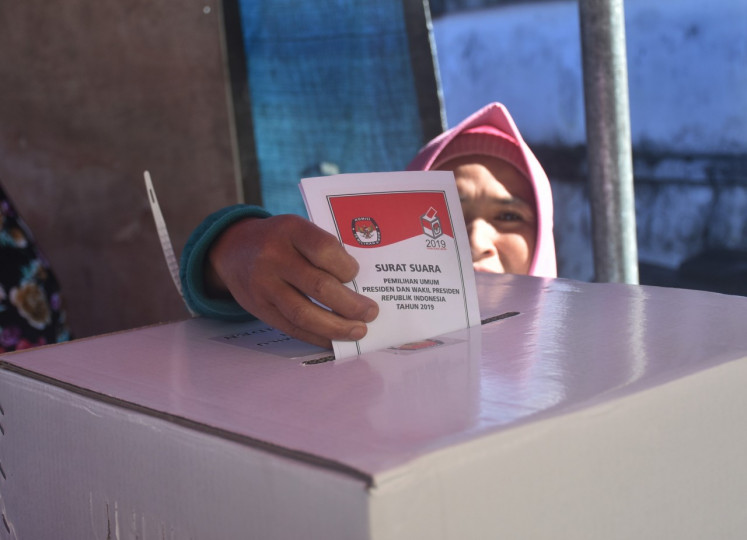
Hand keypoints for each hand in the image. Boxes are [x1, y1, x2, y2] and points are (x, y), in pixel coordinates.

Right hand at [205, 214, 378, 347]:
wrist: (233, 248)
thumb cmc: (280, 240)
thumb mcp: (297, 229)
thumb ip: (323, 249)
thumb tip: (360, 284)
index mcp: (290, 229)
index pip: (324, 249)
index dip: (346, 267)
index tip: (357, 275)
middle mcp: (273, 256)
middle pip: (318, 286)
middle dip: (350, 304)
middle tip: (370, 312)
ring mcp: (264, 285)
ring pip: (304, 313)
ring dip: (336, 327)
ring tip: (358, 331)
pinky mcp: (259, 308)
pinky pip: (292, 328)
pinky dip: (317, 337)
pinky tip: (335, 340)